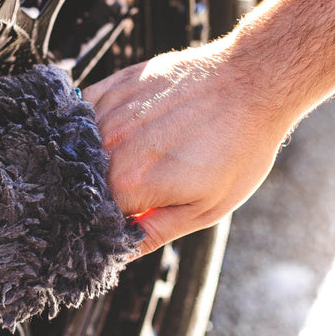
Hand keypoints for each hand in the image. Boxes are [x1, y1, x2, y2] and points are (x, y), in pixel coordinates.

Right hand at [84, 43, 285, 255]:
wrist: (255, 83)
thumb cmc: (240, 146)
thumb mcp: (206, 209)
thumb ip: (155, 233)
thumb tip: (122, 253)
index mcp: (129, 183)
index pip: (96, 217)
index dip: (110, 225)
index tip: (130, 220)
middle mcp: (109, 146)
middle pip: (86, 184)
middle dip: (103, 194)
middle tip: (140, 188)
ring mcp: (108, 112)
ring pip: (80, 149)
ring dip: (97, 161)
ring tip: (140, 157)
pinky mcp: (113, 86)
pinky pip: (82, 113)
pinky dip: (90, 129)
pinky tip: (122, 130)